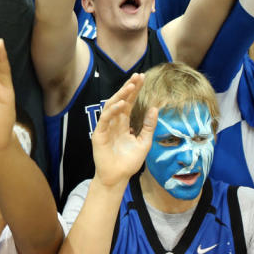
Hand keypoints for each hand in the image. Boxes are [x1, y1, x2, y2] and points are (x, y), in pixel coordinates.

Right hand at [92, 74, 155, 188]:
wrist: (118, 177)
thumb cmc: (129, 162)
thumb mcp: (144, 142)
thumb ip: (149, 126)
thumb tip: (154, 108)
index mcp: (123, 123)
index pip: (129, 103)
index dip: (135, 91)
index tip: (142, 78)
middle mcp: (114, 122)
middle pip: (121, 100)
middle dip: (128, 88)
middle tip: (137, 76)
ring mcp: (105, 127)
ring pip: (112, 106)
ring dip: (121, 95)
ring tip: (131, 86)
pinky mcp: (99, 134)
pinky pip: (105, 118)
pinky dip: (113, 110)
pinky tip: (122, 103)